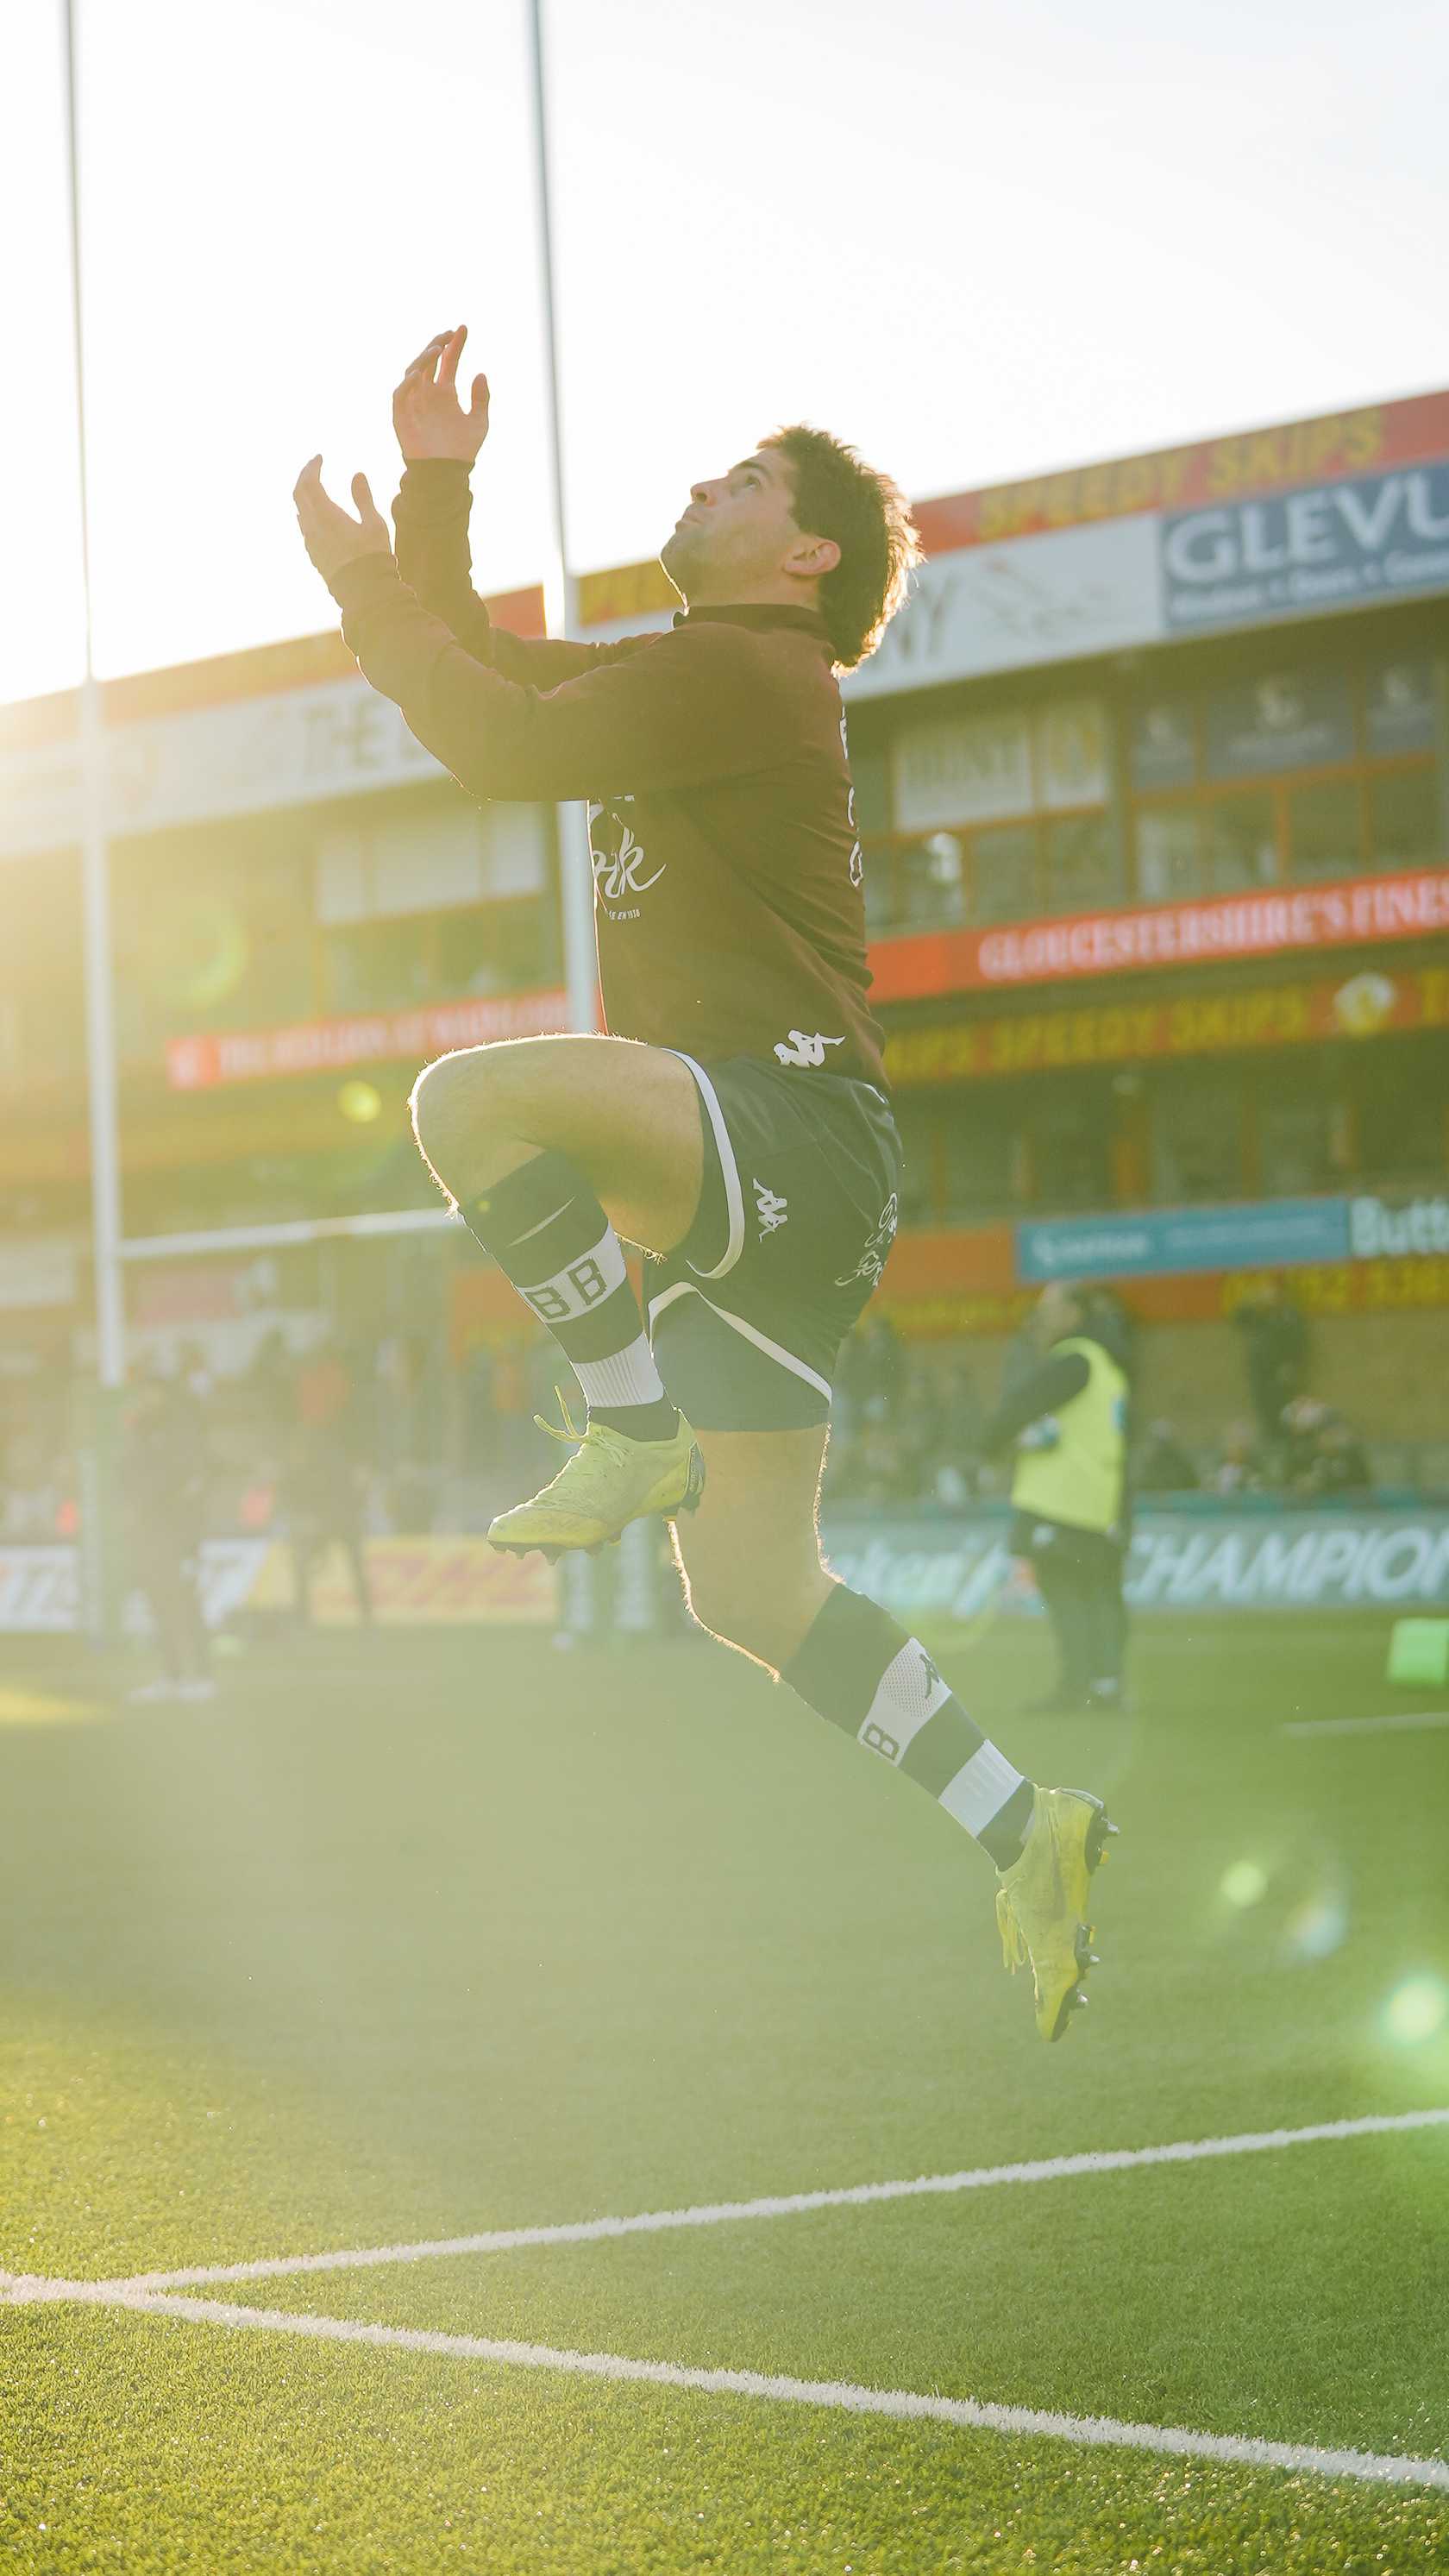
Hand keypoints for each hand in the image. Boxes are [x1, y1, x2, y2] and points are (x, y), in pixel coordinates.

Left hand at [293, 457, 392, 583]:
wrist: (364, 592)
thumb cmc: (372, 557)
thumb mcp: (374, 524)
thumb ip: (363, 498)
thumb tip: (357, 474)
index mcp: (326, 515)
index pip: (309, 482)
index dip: (312, 467)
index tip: (319, 457)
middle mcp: (312, 526)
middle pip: (298, 493)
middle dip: (304, 476)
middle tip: (313, 466)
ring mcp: (310, 541)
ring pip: (299, 510)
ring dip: (303, 493)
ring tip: (313, 485)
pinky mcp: (313, 554)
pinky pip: (303, 526)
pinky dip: (306, 511)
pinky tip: (314, 512)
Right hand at [393, 323, 489, 462]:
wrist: (446, 474)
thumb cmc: (462, 451)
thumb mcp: (479, 422)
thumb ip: (481, 399)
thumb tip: (481, 374)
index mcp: (445, 393)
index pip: (449, 362)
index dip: (455, 345)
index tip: (463, 328)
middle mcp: (428, 394)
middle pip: (429, 361)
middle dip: (438, 345)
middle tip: (449, 333)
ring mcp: (414, 402)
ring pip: (414, 372)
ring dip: (424, 359)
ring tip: (438, 349)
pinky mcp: (402, 415)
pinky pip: (401, 394)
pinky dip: (408, 382)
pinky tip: (419, 373)